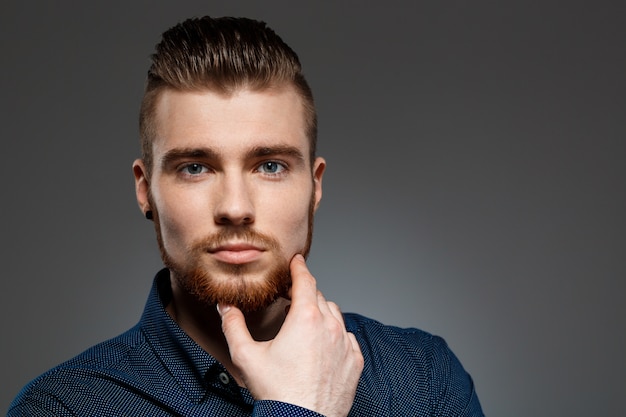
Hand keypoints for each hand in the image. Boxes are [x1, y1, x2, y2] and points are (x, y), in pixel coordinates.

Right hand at [218, 254, 363, 416]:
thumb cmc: (276, 393)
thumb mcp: (246, 356)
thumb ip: (233, 325)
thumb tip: (225, 307)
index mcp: (306, 318)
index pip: (306, 281)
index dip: (299, 268)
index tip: (297, 261)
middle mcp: (330, 326)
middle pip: (319, 297)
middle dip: (306, 293)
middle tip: (292, 298)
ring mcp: (345, 344)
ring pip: (335, 315)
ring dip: (321, 312)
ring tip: (306, 321)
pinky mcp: (354, 362)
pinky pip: (347, 338)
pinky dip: (336, 335)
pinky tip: (322, 345)